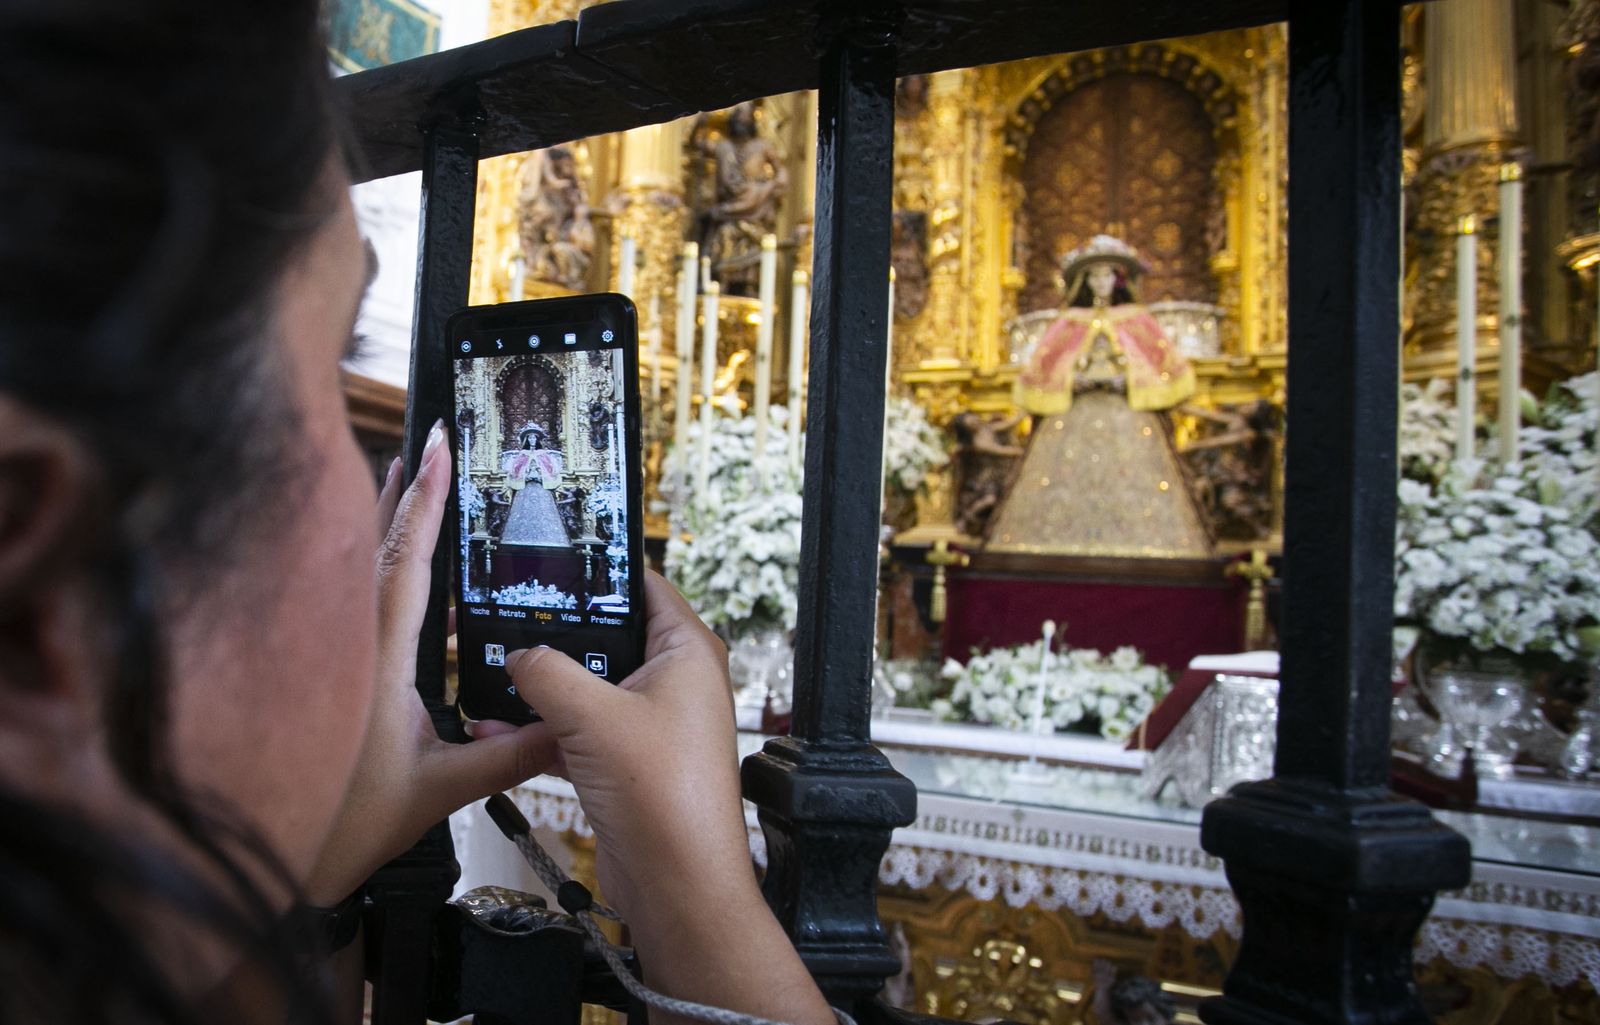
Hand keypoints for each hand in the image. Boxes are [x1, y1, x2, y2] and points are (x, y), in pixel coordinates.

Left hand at [306, 423, 560, 902]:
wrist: (273, 865)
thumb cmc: (343, 828)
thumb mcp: (439, 792)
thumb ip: (508, 759)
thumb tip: (567, 731)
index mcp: (376, 659)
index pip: (406, 562)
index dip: (427, 502)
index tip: (438, 448)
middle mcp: (351, 647)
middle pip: (377, 550)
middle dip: (402, 493)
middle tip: (424, 442)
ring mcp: (336, 658)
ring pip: (362, 573)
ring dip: (388, 526)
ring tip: (409, 482)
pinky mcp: (330, 676)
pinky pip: (359, 606)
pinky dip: (382, 570)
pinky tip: (403, 574)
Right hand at [478, 574, 832, 1024]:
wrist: (677, 883)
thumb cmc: (665, 796)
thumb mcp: (592, 716)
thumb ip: (547, 672)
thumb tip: (519, 654)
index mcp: (686, 651)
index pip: (644, 586)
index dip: (600, 571)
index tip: (554, 559)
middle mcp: (674, 681)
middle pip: (607, 637)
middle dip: (555, 636)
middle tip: (504, 619)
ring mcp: (650, 723)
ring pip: (587, 687)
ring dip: (540, 689)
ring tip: (487, 675)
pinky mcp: (627, 762)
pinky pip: (578, 732)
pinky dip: (542, 731)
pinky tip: (496, 730)